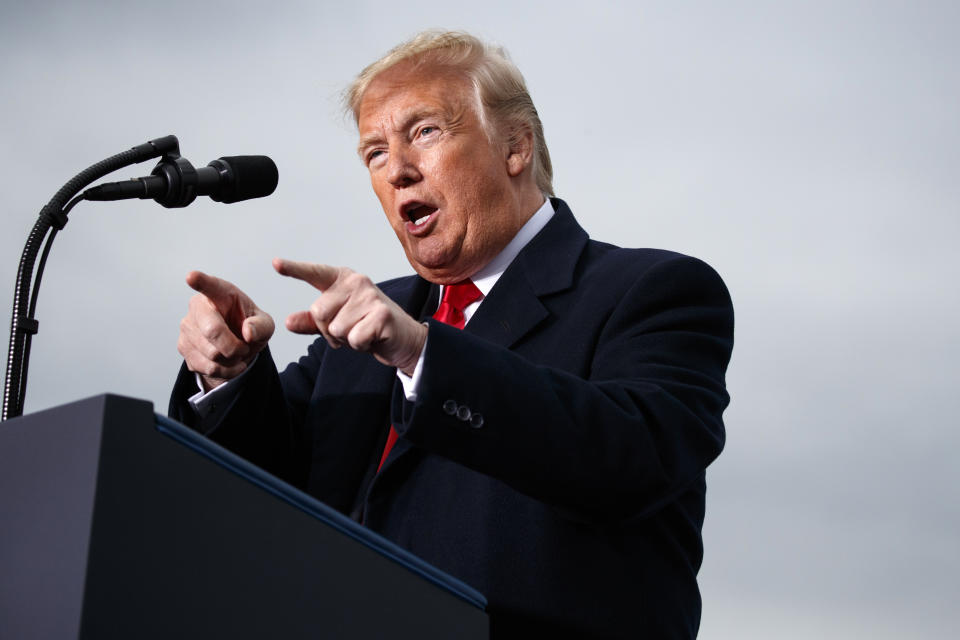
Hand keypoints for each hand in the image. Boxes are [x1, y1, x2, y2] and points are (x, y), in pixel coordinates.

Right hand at [177, 271, 274, 389]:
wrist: (236, 346)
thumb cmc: (249, 327)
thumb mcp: (265, 324)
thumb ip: (262, 326)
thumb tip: (248, 332)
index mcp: (220, 293)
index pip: (209, 286)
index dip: (200, 281)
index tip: (191, 277)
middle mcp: (198, 306)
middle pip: (213, 331)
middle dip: (235, 347)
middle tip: (244, 348)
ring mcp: (187, 327)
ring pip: (211, 354)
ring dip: (232, 361)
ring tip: (237, 354)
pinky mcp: (183, 347)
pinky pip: (206, 367)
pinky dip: (225, 371)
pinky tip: (229, 364)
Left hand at [273, 258, 427, 375]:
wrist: (403, 339)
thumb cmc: (367, 326)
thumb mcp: (336, 323)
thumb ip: (312, 322)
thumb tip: (288, 322)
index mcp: (342, 279)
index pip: (314, 273)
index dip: (294, 269)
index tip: (275, 263)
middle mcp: (356, 282)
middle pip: (318, 312)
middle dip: (328, 330)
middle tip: (350, 329)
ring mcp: (370, 296)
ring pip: (335, 328)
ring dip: (346, 339)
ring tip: (363, 332)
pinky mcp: (381, 314)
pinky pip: (353, 338)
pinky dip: (360, 345)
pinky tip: (372, 337)